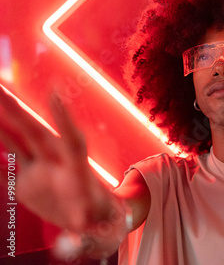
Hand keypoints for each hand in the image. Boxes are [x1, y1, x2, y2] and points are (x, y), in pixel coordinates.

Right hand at [0, 86, 115, 232]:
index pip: (72, 141)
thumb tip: (74, 240)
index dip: (64, 120)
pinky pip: (7, 162)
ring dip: (1, 120)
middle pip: (35, 132)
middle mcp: (57, 164)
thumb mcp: (101, 228)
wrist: (94, 220)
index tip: (54, 94)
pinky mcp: (28, 181)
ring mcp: (41, 170)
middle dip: (16, 110)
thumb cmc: (103, 221)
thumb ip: (86, 233)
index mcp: (78, 172)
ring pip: (17, 140)